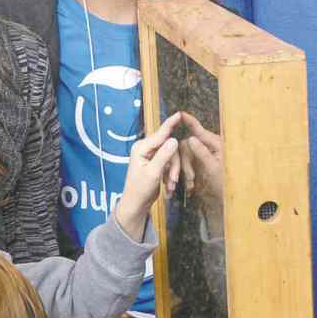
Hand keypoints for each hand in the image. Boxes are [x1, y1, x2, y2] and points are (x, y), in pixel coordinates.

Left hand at [116, 112, 181, 238]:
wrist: (136, 203)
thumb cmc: (140, 189)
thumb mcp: (153, 172)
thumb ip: (164, 155)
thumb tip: (174, 140)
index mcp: (141, 148)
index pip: (160, 133)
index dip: (171, 123)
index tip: (180, 114)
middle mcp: (145, 148)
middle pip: (169, 147)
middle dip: (174, 164)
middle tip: (174, 179)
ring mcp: (151, 155)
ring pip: (172, 156)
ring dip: (173, 171)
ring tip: (170, 185)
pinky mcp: (156, 162)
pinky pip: (170, 163)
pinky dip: (171, 174)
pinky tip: (168, 185)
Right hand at [178, 112, 223, 202]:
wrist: (230, 200)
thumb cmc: (226, 183)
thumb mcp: (213, 168)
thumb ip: (202, 152)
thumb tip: (190, 138)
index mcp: (216, 144)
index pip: (199, 130)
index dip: (190, 121)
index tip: (180, 113)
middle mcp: (209, 147)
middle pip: (187, 145)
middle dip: (185, 162)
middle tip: (190, 178)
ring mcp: (204, 156)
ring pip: (185, 156)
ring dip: (185, 170)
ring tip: (191, 184)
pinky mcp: (200, 165)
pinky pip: (188, 164)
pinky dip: (187, 174)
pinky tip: (190, 186)